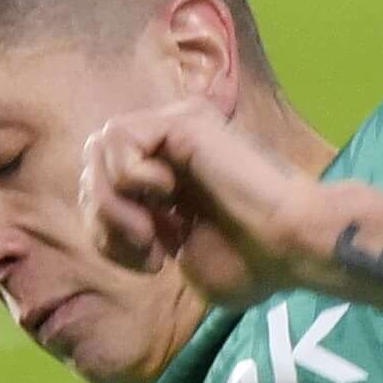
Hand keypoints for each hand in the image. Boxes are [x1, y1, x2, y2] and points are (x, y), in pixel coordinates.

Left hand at [78, 95, 340, 305]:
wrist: (292, 245)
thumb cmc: (251, 262)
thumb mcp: (177, 254)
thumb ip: (134, 231)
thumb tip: (106, 223)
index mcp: (167, 176)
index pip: (99, 189)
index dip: (108, 233)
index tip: (154, 261)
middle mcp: (168, 146)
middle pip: (91, 170)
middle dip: (105, 221)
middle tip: (151, 249)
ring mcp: (176, 128)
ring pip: (97, 150)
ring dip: (115, 203)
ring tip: (154, 229)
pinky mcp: (183, 120)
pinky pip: (119, 137)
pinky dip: (131, 178)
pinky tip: (170, 196)